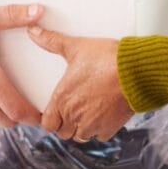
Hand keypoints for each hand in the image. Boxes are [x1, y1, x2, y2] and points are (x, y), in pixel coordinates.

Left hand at [28, 27, 132, 141]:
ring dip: (81, 128)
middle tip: (71, 110)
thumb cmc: (106, 59)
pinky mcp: (110, 128)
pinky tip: (102, 116)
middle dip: (65, 124)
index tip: (55, 111)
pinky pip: (100, 136)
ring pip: (80, 136)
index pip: (47, 124)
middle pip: (62, 132)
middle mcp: (74, 117)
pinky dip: (99, 130)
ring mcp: (93, 125)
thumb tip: (33, 31)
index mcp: (62, 100)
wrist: (135, 72)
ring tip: (85, 113)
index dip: (50, 118)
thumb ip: (52, 41)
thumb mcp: (76, 47)